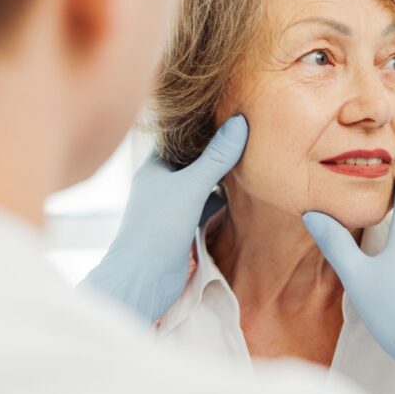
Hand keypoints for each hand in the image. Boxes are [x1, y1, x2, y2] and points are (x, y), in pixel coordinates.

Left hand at [80, 115, 247, 323]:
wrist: (143, 280)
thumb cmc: (158, 229)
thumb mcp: (190, 187)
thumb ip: (216, 157)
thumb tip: (241, 123)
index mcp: (154, 167)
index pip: (180, 138)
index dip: (204, 126)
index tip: (230, 114)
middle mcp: (161, 184)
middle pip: (193, 160)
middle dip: (217, 151)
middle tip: (247, 135)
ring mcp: (172, 206)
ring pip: (201, 184)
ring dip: (221, 176)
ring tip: (250, 160)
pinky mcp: (183, 226)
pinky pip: (206, 205)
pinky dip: (222, 199)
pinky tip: (242, 194)